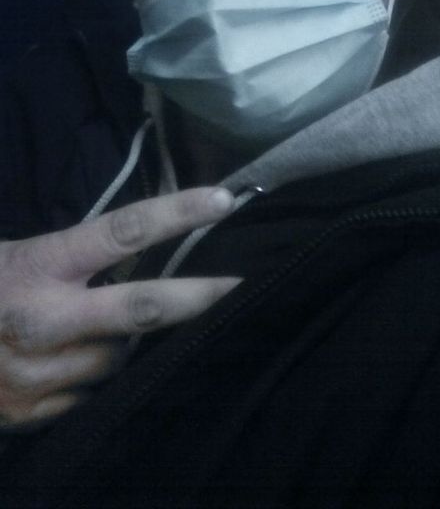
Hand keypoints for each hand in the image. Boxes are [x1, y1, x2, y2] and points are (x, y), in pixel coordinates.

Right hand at [0, 186, 238, 429]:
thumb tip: (135, 252)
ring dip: (129, 343)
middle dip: (199, 297)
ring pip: (121, 359)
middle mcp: (42, 322)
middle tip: (241, 284)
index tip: (224, 199)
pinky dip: (98, 376)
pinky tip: (78, 362)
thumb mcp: (13, 257)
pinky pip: (93, 394)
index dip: (178, 213)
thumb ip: (69, 259)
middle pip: (142, 310)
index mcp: (36, 267)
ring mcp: (37, 376)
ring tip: (102, 326)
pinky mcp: (32, 417)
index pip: (122, 232)